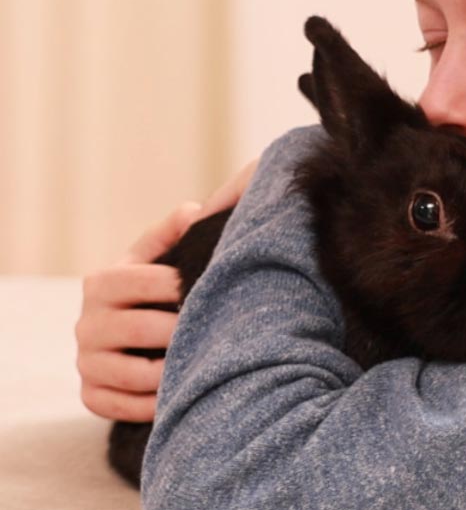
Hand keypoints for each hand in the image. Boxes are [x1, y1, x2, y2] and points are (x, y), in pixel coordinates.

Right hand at [75, 158, 258, 421]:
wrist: (138, 337)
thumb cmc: (161, 288)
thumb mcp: (163, 256)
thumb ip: (176, 232)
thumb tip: (195, 212)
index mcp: (102, 282)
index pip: (139, 279)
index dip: (178, 283)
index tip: (217, 286)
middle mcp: (86, 322)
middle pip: (138, 329)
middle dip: (183, 331)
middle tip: (223, 332)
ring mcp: (86, 362)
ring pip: (132, 374)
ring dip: (174, 372)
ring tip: (210, 365)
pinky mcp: (91, 396)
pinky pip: (120, 407)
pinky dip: (154, 405)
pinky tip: (186, 395)